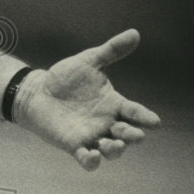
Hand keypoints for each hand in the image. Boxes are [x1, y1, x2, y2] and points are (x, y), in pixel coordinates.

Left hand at [14, 29, 160, 169]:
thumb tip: (135, 33)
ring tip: (112, 144)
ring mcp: (92, 135)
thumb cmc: (65, 77)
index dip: (145, 117)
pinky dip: (91, 161)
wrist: (38, 91)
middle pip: (127, 134)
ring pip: (111, 150)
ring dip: (115, 150)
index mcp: (114, 104)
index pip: (135, 112)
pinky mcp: (74, 144)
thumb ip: (111, 50)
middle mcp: (107, 122)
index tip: (154, 121)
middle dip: (131, 135)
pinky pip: (86, 158)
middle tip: (132, 134)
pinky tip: (91, 157)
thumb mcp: (89, 61)